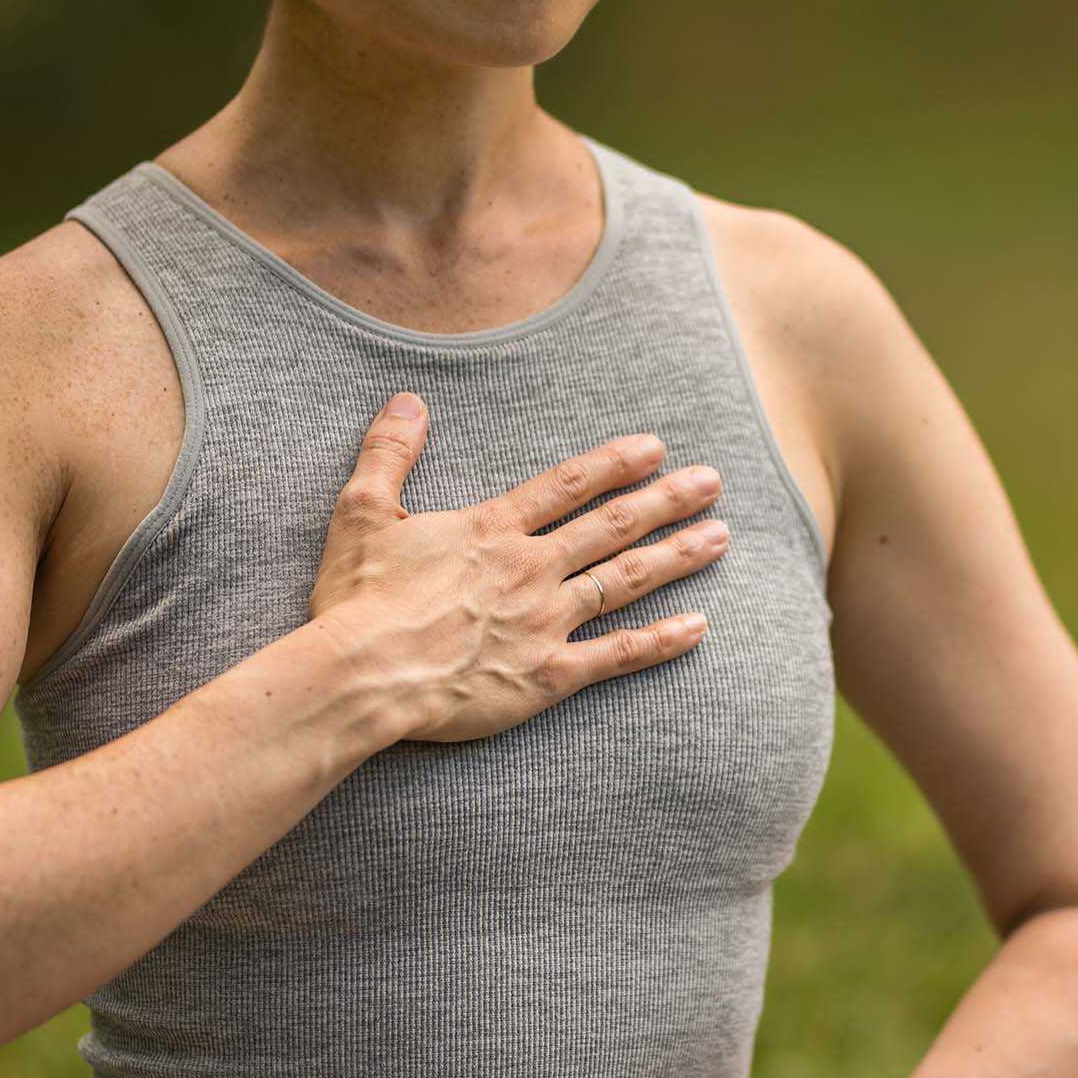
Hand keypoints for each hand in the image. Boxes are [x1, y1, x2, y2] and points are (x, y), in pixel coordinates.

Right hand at [309, 393, 728, 744]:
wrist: (361, 675)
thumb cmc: (357, 599)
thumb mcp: (361, 512)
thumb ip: (389, 453)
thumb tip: (409, 401)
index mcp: (492, 529)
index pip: (567, 485)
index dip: (614, 463)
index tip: (655, 447)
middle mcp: (530, 568)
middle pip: (613, 526)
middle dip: (667, 500)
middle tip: (713, 482)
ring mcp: (545, 622)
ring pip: (626, 580)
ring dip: (677, 557)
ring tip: (720, 538)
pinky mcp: (547, 676)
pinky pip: (616, 655)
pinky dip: (660, 641)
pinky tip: (699, 627)